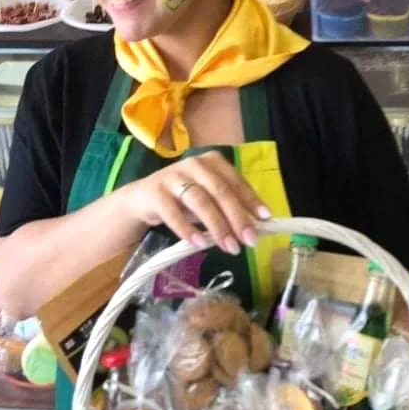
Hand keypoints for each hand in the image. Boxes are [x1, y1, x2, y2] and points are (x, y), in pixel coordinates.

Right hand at [121, 150, 270, 254]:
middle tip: (249, 240)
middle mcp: (194, 164)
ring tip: (230, 247)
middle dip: (237, 217)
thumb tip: (258, 225)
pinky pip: (173, 213)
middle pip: (220, 191)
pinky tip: (199, 244)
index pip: (236, 180)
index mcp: (212, 162)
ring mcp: (173, 177)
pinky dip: (188, 229)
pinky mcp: (155, 193)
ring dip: (217, 226)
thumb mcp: (209, 198)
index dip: (251, 200)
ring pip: (200, 201)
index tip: (265, 219)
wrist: (143, 199)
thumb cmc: (184, 199)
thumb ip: (230, 206)